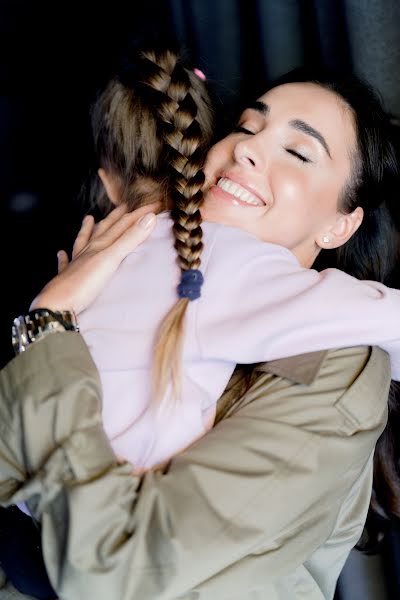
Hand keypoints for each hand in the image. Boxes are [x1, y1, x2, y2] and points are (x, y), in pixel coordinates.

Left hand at [30, 203, 157, 313]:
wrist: (57, 306)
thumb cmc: (84, 283)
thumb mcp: (111, 259)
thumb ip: (130, 239)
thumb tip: (149, 218)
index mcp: (100, 245)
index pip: (123, 225)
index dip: (139, 214)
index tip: (155, 206)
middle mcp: (87, 251)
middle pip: (104, 229)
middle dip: (116, 217)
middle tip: (124, 206)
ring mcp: (75, 264)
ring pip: (82, 242)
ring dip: (87, 230)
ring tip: (87, 219)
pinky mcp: (66, 279)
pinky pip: (65, 264)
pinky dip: (64, 257)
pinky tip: (61, 253)